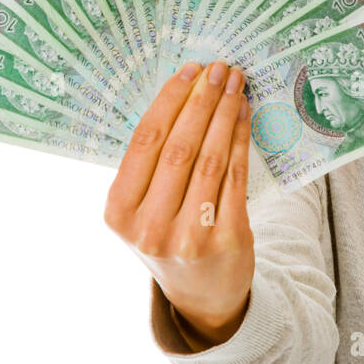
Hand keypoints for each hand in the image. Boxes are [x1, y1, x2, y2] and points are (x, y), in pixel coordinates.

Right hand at [104, 60, 254, 345]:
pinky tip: (245, 116)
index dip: (170, 101)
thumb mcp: (141, 208)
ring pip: (212, 158)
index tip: (190, 71)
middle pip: (180, 147)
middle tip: (220, 68)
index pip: (145, 142)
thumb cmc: (169, 235)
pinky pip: (237, 176)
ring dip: (226, 114)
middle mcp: (149, 227)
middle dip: (203, 100)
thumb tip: (183, 92)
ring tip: (237, 85)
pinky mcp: (227, 238)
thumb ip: (151, 164)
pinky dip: (242, 140)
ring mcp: (189, 235)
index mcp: (119, 212)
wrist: (202, 295)